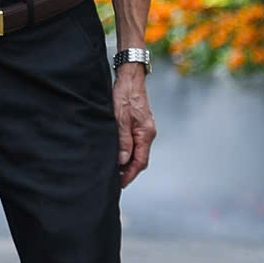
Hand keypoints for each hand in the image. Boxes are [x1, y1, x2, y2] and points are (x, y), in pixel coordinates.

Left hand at [114, 62, 154, 186]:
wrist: (130, 78)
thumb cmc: (125, 96)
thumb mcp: (120, 120)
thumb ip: (123, 141)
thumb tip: (123, 160)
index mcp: (146, 134)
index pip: (140, 162)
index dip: (130, 174)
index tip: (120, 184)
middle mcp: (148, 133)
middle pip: (140, 159)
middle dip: (129, 171)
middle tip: (115, 180)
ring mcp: (145, 129)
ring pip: (138, 151)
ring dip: (128, 162)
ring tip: (115, 170)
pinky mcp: (140, 124)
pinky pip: (136, 143)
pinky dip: (128, 152)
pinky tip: (119, 153)